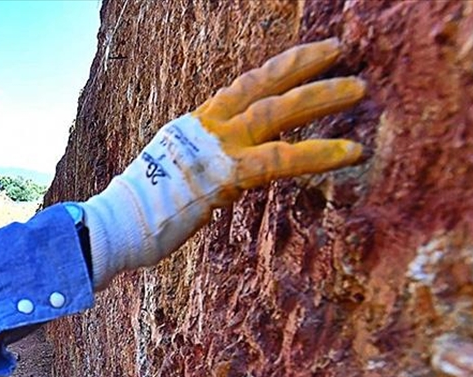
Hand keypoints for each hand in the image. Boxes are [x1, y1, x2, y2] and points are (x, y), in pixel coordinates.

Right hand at [81, 38, 366, 288]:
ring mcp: (216, 148)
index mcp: (193, 125)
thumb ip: (202, 171)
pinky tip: (354, 152)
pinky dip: (321, 153)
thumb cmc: (137, 216)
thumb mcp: (171, 179)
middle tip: (342, 51)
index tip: (306, 57)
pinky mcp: (226, 176)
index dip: (277, 70)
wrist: (112, 228)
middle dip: (304, 66)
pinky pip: (283, 159)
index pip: (242, 87)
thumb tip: (221, 184)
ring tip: (360, 89)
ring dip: (322, 97)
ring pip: (278, 112)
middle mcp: (206, 127)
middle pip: (263, 85)